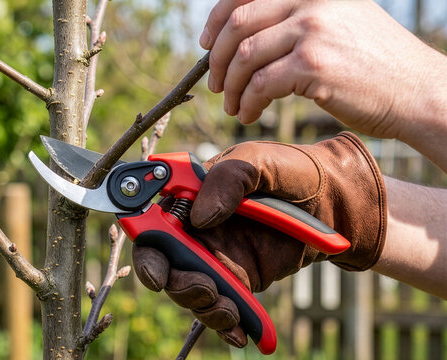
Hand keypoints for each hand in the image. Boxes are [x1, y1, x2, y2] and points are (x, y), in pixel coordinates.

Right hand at [132, 132, 386, 345]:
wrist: (335, 201)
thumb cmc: (291, 170)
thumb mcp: (260, 162)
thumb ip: (229, 180)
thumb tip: (200, 218)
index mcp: (188, 197)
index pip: (151, 224)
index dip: (147, 250)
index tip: (158, 273)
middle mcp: (195, 230)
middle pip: (165, 266)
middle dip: (179, 285)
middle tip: (207, 289)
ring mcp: (216, 258)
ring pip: (191, 292)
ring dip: (205, 307)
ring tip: (232, 310)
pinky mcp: (239, 281)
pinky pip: (223, 308)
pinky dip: (228, 326)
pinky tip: (243, 334)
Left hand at [201, 0, 446, 139]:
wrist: (417, 91)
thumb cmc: (375, 65)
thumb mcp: (339, 23)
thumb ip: (296, 21)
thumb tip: (245, 38)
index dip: (217, 18)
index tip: (207, 43)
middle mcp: (311, 0)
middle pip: (238, 23)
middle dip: (217, 58)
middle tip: (217, 83)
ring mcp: (313, 30)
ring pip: (244, 56)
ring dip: (231, 86)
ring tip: (233, 105)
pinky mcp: (314, 64)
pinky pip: (261, 85)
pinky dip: (248, 103)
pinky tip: (249, 114)